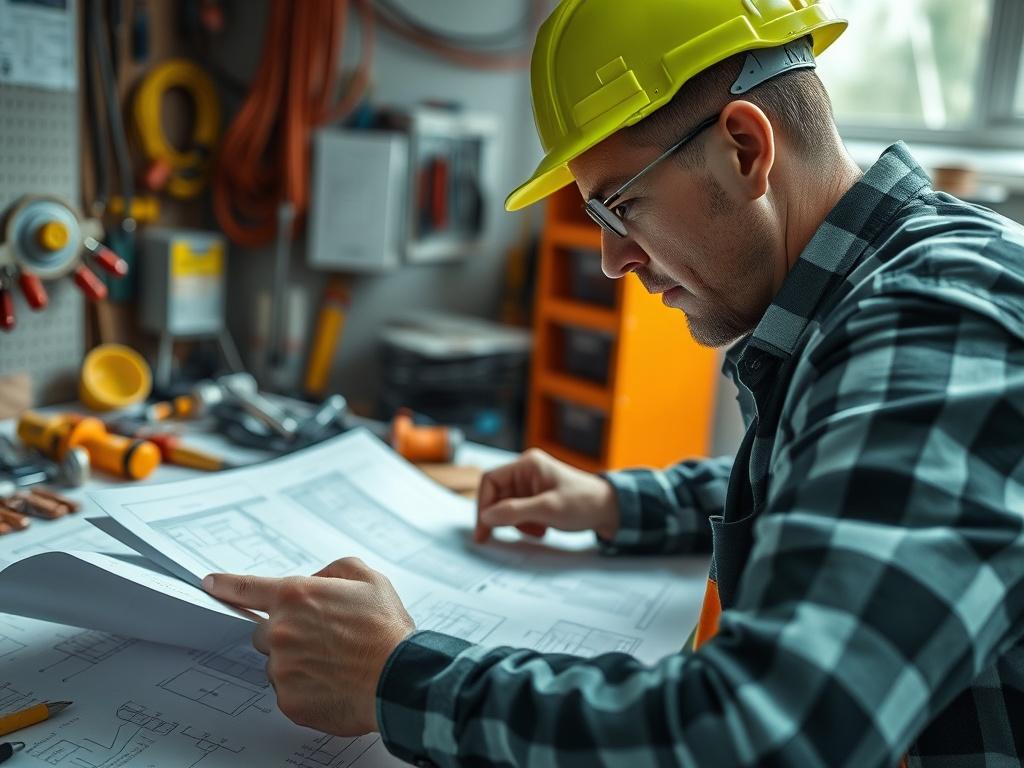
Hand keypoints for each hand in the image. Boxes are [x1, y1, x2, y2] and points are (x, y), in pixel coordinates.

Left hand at [202, 558, 414, 735]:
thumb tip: (316, 581)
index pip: (248, 588)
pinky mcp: (288, 700)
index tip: (210, 583)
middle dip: (287, 634)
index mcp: (297, 596)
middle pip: (265, 632)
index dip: (226, 585)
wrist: (399, 678)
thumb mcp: (369, 579)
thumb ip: (335, 570)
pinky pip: (288, 691)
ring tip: (335, 665)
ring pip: (278, 664)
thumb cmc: (386, 629)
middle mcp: (281, 631)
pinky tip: (333, 683)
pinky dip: (306, 688)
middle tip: (323, 640)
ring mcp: (282, 668)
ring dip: (297, 663)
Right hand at [475, 448, 619, 543]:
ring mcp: (531, 485)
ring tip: (536, 530)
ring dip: (516, 523)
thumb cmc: (584, 503)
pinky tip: (542, 529)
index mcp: (527, 464)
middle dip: (501, 517)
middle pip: (496, 495)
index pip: (490, 480)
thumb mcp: (548, 509)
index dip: (483, 504)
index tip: (483, 528)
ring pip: (506, 507)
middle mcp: (527, 472)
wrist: (610, 510)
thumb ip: (514, 512)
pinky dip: (525, 525)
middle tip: (495, 538)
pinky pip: (518, 513)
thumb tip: (486, 517)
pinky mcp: (537, 498)